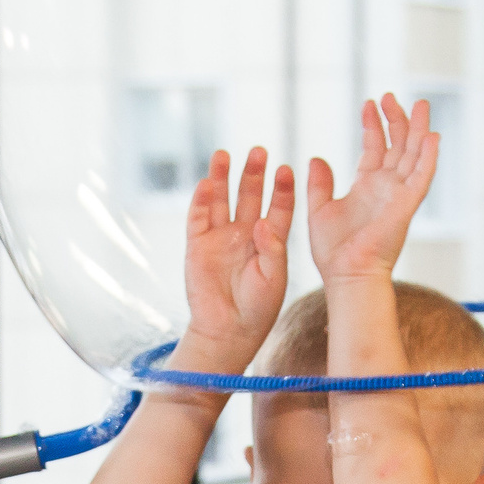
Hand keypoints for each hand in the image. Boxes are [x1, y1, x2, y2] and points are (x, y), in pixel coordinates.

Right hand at [179, 148, 296, 370]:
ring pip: (221, 200)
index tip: (286, 170)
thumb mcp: (274, 279)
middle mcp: (245, 234)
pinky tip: (205, 183)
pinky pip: (197, 218)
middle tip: (259, 151)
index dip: (282, 190)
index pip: (279, 208)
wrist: (228, 331)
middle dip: (254, 174)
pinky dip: (200, 201)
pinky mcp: (197, 246)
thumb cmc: (258, 308)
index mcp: (270, 241)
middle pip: (250, 196)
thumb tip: (263, 221)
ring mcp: (220, 237)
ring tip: (225, 154)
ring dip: (222, 178)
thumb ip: (272, 249)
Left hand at [305, 94, 438, 285]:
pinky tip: (432, 136)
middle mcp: (386, 188)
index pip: (375, 148)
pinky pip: (422, 178)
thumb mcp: (319, 210)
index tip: (369, 103)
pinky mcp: (406, 206)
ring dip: (418, 130)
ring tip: (419, 104)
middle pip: (398, 146)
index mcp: (367, 187)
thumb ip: (320, 185)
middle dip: (397, 120)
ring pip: (414, 156)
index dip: (373, 125)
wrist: (346, 274)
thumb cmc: (333, 252)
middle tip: (391, 96)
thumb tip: (316, 159)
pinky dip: (429, 157)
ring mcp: (399, 195)